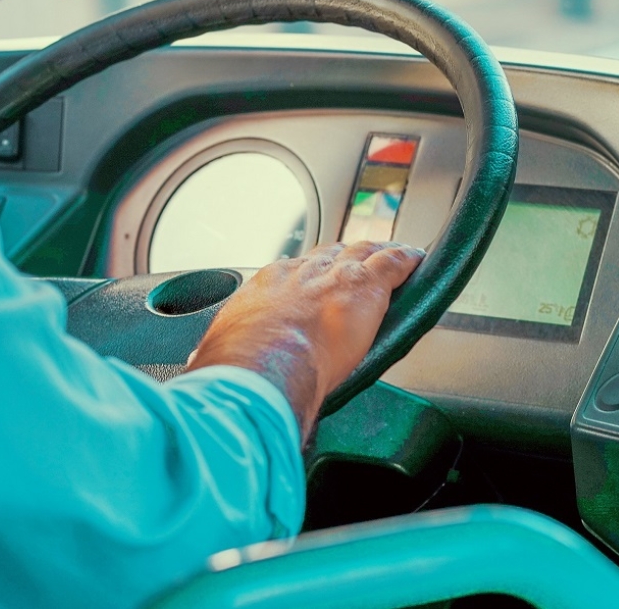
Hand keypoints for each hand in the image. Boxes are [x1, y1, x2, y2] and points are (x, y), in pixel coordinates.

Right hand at [186, 241, 423, 436]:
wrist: (263, 364)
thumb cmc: (237, 364)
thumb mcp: (219, 351)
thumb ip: (219, 352)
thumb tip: (202, 365)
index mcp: (267, 286)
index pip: (293, 272)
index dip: (308, 276)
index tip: (312, 285)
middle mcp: (302, 273)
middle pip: (330, 255)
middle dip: (343, 259)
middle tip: (355, 265)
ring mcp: (336, 275)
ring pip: (364, 253)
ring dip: (377, 255)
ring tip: (389, 255)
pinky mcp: (368, 285)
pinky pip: (394, 263)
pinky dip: (406, 260)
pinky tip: (415, 258)